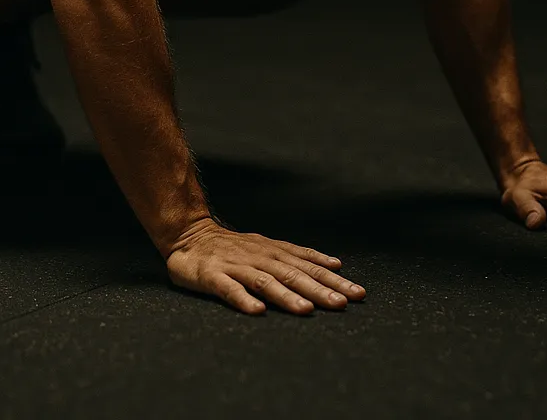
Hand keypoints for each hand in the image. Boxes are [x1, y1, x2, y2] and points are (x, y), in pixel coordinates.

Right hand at [165, 219, 366, 314]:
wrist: (189, 234)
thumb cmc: (233, 247)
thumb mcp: (269, 247)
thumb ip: (298, 257)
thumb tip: (334, 265)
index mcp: (274, 252)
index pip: (309, 266)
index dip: (333, 279)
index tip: (358, 293)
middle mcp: (259, 257)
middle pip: (293, 274)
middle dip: (319, 289)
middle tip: (342, 303)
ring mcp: (236, 266)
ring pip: (264, 281)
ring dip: (286, 296)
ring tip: (305, 309)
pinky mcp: (212, 276)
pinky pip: (229, 289)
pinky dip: (243, 299)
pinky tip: (257, 312)